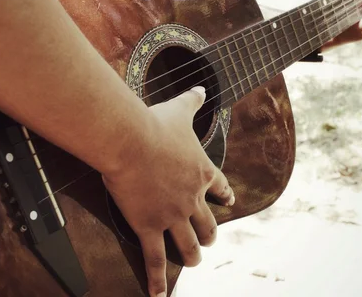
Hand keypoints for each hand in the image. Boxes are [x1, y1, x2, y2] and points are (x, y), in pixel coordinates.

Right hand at [101, 86, 234, 296]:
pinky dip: (158, 279)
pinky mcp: (150, 227)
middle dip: (210, 233)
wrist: (132, 140)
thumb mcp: (181, 109)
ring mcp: (173, 215)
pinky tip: (159, 294)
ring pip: (190, 244)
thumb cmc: (154, 124)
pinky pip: (156, 259)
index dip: (226, 197)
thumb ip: (194, 100)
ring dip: (193, 254)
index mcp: (201, 171)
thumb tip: (201, 86)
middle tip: (210, 240)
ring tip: (194, 261)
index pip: (220, 188)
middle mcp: (192, 198)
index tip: (229, 203)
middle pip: (208, 223)